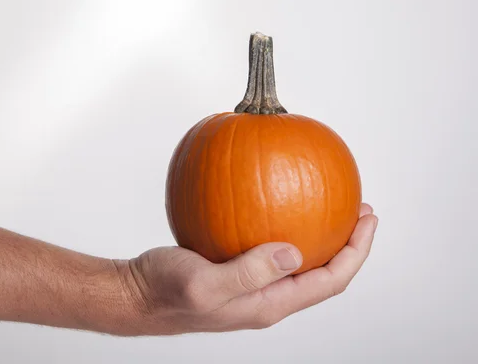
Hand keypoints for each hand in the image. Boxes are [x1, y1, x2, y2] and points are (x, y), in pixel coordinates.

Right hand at [118, 204, 376, 334]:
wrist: (135, 294)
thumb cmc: (163, 292)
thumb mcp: (204, 284)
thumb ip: (248, 273)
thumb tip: (293, 253)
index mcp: (268, 304)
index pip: (329, 282)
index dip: (356, 253)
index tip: (368, 218)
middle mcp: (266, 296)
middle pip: (322, 272)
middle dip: (347, 243)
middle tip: (358, 208)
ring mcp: (251, 283)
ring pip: (299, 260)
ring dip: (320, 234)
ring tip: (328, 203)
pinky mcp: (235, 268)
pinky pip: (269, 247)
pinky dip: (283, 224)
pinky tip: (272, 200)